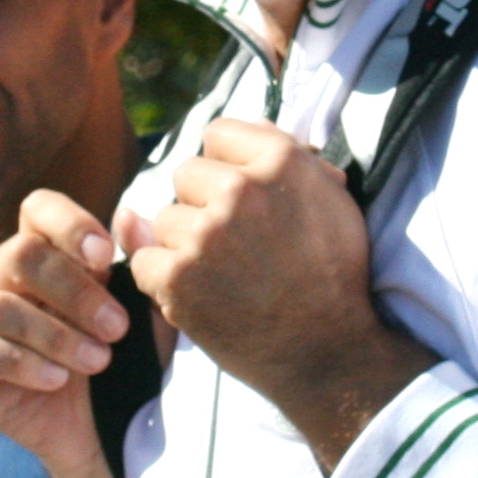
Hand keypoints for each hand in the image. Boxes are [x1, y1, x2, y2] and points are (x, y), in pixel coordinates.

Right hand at [0, 191, 134, 477]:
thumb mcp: (147, 316)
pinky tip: (56, 380)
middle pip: (20, 254)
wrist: (104, 430)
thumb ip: (143, 265)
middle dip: (74, 292)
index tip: (106, 257)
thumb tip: (130, 215)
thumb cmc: (124, 362)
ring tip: (97, 362)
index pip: (39, 208)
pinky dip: (20, 364)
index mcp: (45, 250)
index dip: (70, 225)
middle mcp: (1, 275)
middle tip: (117, 329)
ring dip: (54, 336)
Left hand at [130, 121, 431, 466]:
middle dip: (202, 203)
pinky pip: (143, 258)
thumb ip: (291, 158)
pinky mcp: (177, 277)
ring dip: (183, 244)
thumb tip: (252, 126)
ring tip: (222, 274)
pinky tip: (198, 293)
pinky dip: (161, 279)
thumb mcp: (333, 201)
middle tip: (232, 242)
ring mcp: (204, 234)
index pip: (218, 134)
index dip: (226, 165)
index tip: (239, 196)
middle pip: (186, 174)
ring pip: (163, 219)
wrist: (328, 352)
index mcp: (280, 162)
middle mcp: (239, 190)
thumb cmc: (334, 276)